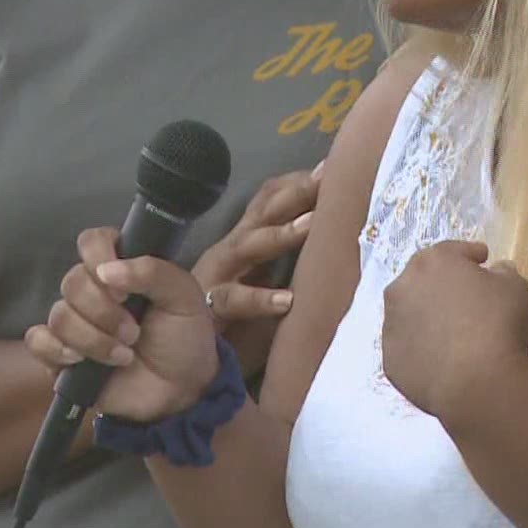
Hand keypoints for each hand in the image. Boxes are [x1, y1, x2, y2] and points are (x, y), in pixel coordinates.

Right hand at [23, 227, 221, 422]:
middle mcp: (93, 290)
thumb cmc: (184, 337)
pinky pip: (37, 341)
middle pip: (72, 282)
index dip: (99, 258)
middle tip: (133, 332)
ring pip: (59, 315)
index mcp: (121, 267)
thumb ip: (154, 272)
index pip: (92, 241)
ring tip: (124, 355)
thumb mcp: (184, 297)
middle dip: (104, 311)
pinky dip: (56, 349)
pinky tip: (81, 362)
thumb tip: (108, 271)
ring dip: (93, 338)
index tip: (123, 289)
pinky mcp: (60, 355)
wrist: (181, 391)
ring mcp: (75, 322)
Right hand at [190, 163, 323, 372]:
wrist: (188, 360)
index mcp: (246, 241)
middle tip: (329, 177)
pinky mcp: (212, 308)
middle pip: (265, 212)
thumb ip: (295, 265)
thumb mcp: (271, 285)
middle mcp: (232, 250)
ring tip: (313, 223)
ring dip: (282, 233)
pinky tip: (288, 300)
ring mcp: (220, 276)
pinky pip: (236, 300)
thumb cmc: (240, 323)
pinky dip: (262, 299)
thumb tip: (339, 248)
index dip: (299, 182)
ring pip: (250, 245)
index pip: (270, 200)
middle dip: (296, 192)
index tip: (332, 167)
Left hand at [381, 241, 527, 423]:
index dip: (468, 254)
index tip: (482, 259)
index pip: (452, 251)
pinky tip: (441, 358)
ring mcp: (392, 325)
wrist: (477, 382)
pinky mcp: (390, 359)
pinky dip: (421, 348)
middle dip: (441, 283)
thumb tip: (497, 271)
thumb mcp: (516, 287)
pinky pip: (408, 347)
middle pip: (422, 279)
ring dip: (426, 315)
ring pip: (409, 313)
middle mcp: (403, 287)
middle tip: (463, 294)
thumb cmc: (499, 324)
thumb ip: (504, 272)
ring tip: (450, 330)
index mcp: (433, 262)